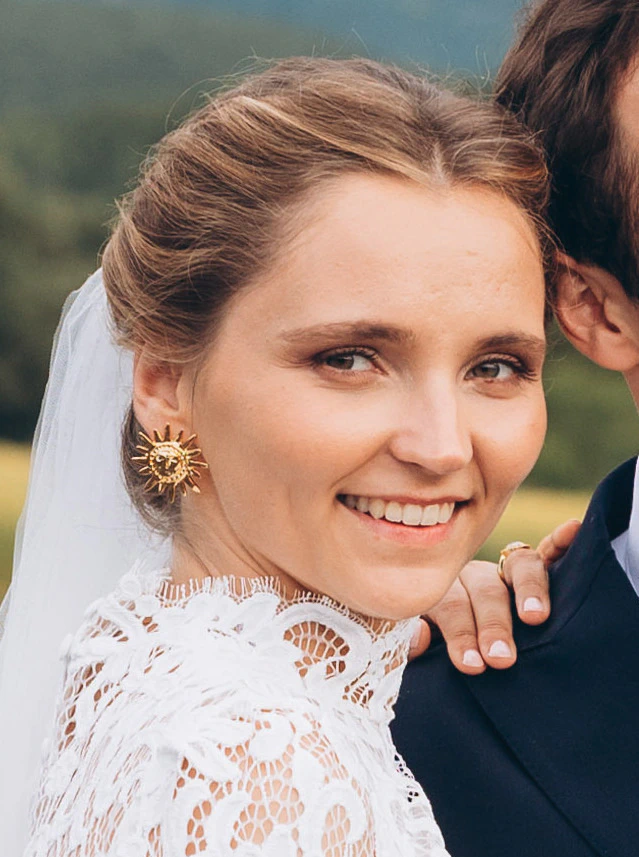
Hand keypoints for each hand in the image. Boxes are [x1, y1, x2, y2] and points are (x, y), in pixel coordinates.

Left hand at [408, 518, 580, 670]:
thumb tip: (421, 637)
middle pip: (485, 589)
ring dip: (529, 590)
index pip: (449, 605)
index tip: (472, 664)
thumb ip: (404, 639)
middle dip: (494, 624)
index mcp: (436, 588)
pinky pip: (545, 551)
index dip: (460, 633)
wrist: (436, 625)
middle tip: (501, 657)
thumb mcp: (405, 640)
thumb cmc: (426, 640)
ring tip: (535, 616)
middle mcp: (468, 573)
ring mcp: (499, 568)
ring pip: (517, 566)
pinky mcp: (526, 568)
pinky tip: (572, 530)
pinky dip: (560, 542)